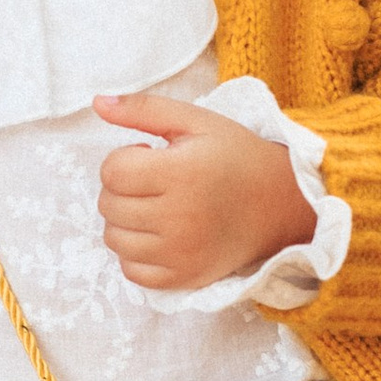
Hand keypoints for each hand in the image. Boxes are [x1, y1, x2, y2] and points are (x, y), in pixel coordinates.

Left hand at [94, 90, 314, 292]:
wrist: (282, 202)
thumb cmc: (236, 156)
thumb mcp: (196, 120)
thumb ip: (143, 109)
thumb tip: (97, 102)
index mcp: (181, 173)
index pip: (111, 172)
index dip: (125, 158)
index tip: (151, 155)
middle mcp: (179, 217)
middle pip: (108, 205)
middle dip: (122, 188)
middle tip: (155, 181)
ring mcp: (181, 253)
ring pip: (114, 239)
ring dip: (125, 220)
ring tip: (155, 206)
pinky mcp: (185, 278)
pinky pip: (131, 271)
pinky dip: (136, 253)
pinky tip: (158, 234)